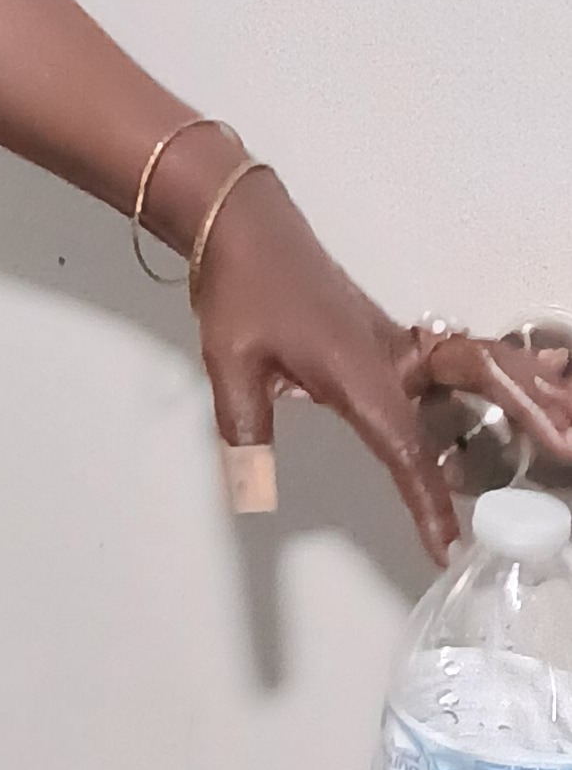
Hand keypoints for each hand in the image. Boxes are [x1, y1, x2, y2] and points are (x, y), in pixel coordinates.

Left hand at [195, 180, 571, 565]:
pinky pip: (460, 357)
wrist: (244, 224)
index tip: (446, 545)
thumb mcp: (230, 365)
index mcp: (359, 371)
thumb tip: (254, 499)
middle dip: (527, 412)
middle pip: (478, 383)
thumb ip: (246, 432)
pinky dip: (505, 367)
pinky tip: (542, 369)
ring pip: (480, 365)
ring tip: (569, 414)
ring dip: (528, 387)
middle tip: (567, 445)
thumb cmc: (241, 290)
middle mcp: (392, 356)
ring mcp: (397, 343)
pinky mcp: (392, 338)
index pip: (404, 447)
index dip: (427, 500)